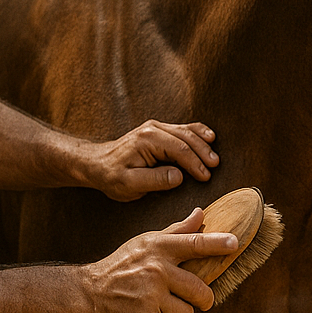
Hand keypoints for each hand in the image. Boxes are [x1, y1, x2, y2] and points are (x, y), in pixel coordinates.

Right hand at [82, 209, 238, 312]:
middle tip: (196, 300)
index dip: (217, 243)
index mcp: (159, 248)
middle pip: (200, 290)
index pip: (194, 244)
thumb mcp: (147, 242)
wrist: (89, 292)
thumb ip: (177, 231)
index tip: (234, 243)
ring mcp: (150, 295)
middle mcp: (157, 269)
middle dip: (202, 300)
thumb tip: (200, 214)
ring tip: (161, 307)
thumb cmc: (122, 265)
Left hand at [86, 120, 218, 200]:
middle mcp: (152, 129)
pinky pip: (182, 129)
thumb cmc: (111, 176)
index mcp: (147, 140)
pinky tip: (209, 137)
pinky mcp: (157, 130)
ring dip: (202, 142)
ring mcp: (155, 127)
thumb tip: (179, 176)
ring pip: (186, 130)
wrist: (96, 164)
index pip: (179, 150)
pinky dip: (197, 133)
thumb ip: (154, 180)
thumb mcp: (128, 184)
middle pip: (186, 137)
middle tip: (215, 165)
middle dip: (202, 152)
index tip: (206, 177)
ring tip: (214, 155)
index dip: (195, 163)